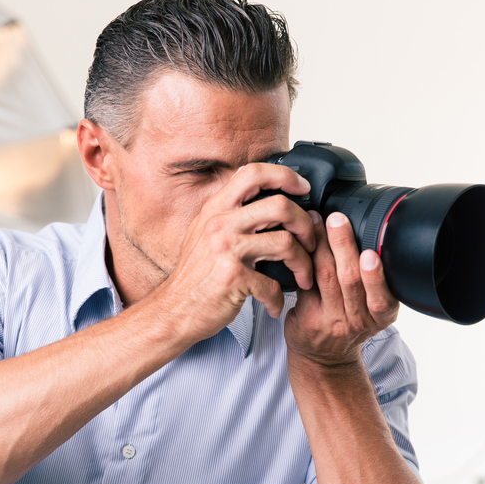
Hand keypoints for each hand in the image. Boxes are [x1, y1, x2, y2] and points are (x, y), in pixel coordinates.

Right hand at [152, 163, 315, 342]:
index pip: (254, 173)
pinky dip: (278, 298)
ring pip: (286, 242)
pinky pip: (273, 284)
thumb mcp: (205, 233)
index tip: (303, 189)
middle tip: (311, 242)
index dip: (285, 176)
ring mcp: (227, 249)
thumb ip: (230, 213)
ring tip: (303, 277)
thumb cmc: (194, 276)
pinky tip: (274, 304)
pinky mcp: (234, 277)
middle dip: (306, 225)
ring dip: (304, 263)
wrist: (174, 310)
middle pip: (280, 205)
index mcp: (216, 209)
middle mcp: (221, 224)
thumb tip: (264, 196)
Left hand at [284, 211, 398, 367]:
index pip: (382, 298)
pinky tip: (299, 241)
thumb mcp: (372, 311)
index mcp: (381, 316)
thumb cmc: (349, 326)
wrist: (324, 359)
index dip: (376, 277)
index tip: (370, 255)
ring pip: (325, 278)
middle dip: (344, 246)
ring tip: (316, 222)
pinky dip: (303, 260)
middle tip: (337, 220)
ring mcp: (330, 321)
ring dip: (321, 246)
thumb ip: (371, 282)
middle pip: (350, 280)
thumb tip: (361, 233)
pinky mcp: (307, 318)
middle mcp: (357, 321)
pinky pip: (305, 283)